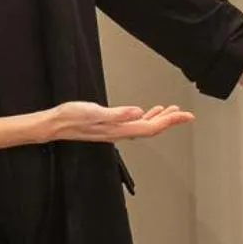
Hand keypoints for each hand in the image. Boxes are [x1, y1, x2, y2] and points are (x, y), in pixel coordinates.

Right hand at [47, 101, 194, 142]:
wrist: (55, 124)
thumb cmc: (71, 117)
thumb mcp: (94, 112)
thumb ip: (116, 114)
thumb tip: (138, 112)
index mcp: (119, 128)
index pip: (151, 127)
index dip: (170, 121)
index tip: (185, 115)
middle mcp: (120, 131)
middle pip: (152, 129)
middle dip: (170, 121)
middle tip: (186, 115)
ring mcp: (116, 130)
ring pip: (145, 126)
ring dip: (160, 120)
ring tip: (172, 111)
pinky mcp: (110, 125)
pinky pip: (134, 123)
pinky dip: (146, 118)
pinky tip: (147, 112)